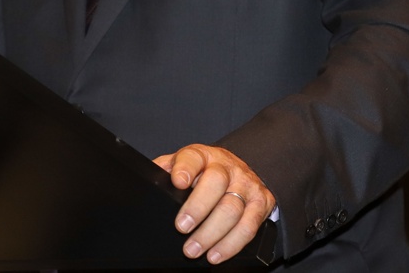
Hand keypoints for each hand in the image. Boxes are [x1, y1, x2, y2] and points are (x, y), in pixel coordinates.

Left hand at [153, 144, 274, 264]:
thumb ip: (165, 169)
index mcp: (203, 155)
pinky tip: (216, 254)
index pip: (193, 157)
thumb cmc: (204, 172)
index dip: (185, 168)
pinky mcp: (261, 203)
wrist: (238, 170)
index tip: (178, 182)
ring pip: (232, 209)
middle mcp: (227, 167)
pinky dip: (231, 244)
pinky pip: (249, 227)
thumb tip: (147, 178)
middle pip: (215, 183)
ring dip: (211, 234)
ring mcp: (246, 184)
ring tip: (193, 249)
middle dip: (197, 208)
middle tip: (181, 227)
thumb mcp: (184, 165)